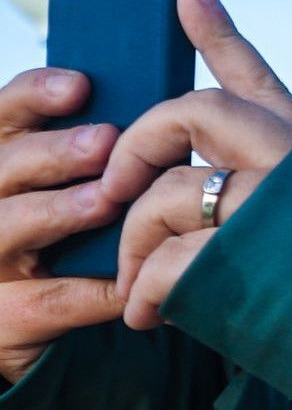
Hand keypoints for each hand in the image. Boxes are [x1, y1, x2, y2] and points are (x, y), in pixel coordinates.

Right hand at [0, 69, 128, 381]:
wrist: (40, 323)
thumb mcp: (74, 188)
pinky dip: (91, 289)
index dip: (33, 96)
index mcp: (2, 164)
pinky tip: (129, 281)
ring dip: (57, 211)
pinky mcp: (6, 319)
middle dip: (53, 153)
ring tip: (103, 201)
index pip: (3, 116)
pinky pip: (49, 300)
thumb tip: (159, 110)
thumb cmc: (77, 240)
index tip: (80, 86)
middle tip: (105, 142)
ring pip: (9, 227)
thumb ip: (97, 154)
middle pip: (3, 168)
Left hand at [101, 0, 291, 329]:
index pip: (253, 76)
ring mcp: (265, 207)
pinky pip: (165, 262)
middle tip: (115, 195)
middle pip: (188, 113)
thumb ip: (271, 180)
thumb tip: (222, 169)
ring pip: (167, 196)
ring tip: (138, 287)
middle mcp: (288, 164)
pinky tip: (151, 315)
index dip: (217, 30)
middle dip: (135, 153)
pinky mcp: (241, 259)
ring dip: (135, 248)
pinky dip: (146, 293)